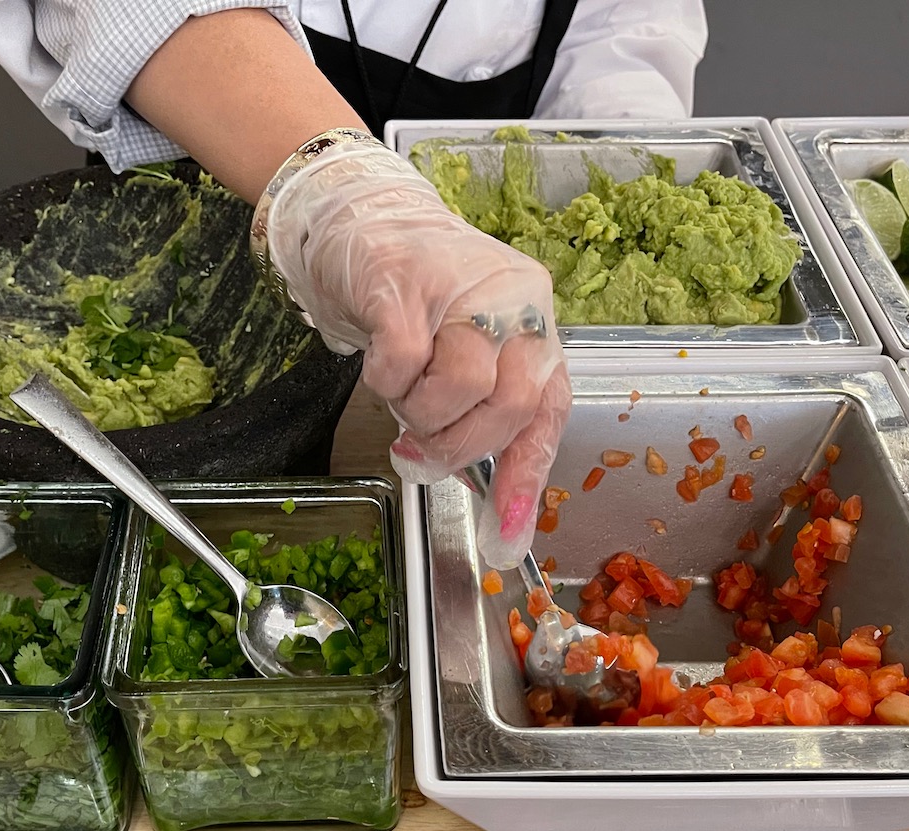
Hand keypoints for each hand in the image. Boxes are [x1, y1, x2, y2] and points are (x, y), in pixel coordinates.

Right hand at [264, 139, 570, 567]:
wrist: (358, 217)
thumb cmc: (414, 299)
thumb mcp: (466, 353)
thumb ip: (483, 417)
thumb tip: (498, 518)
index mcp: (536, 322)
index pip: (550, 410)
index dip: (526, 478)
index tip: (506, 536)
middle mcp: (513, 300)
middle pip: (513, 403)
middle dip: (461, 447)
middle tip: (420, 453)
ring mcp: (460, 287)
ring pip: (461, 386)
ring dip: (420, 414)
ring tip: (400, 396)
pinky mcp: (403, 282)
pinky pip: (402, 362)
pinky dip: (386, 381)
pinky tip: (379, 367)